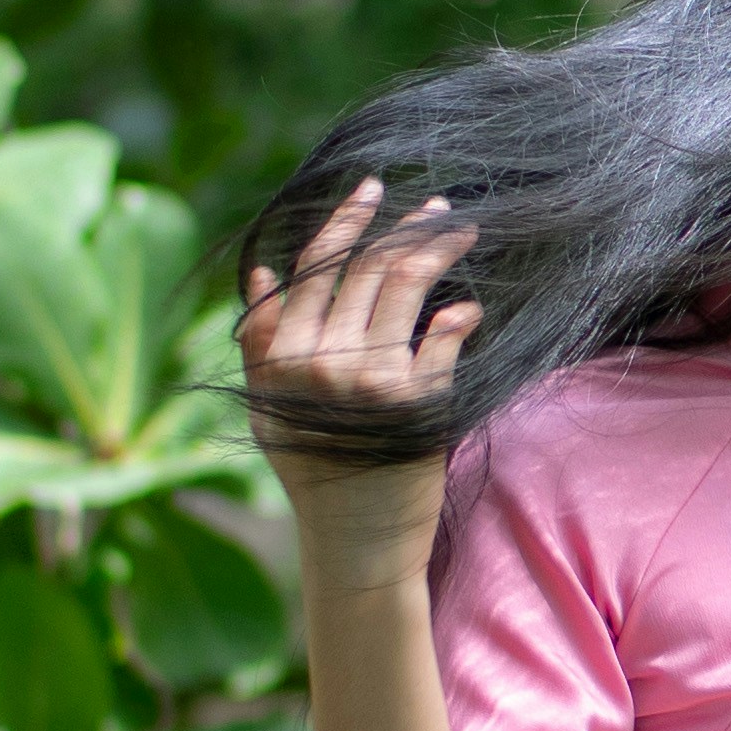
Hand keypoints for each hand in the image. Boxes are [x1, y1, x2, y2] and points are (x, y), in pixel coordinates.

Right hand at [242, 181, 476, 560]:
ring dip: (440, 250)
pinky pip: (444, 338)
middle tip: (440, 205)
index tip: (373, 188)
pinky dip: (460, 316)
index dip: (347, 219)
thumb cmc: (313, 473)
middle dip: (409, 226)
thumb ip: (261, 343)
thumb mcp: (267, 409)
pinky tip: (469, 308)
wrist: (356, 543)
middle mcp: (323, 361)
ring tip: (463, 232)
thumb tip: (262, 272)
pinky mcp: (418, 401)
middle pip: (370, 267)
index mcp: (282, 356)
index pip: (317, 266)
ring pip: (408, 286)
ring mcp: (372, 379)